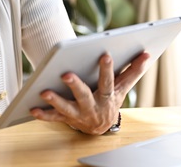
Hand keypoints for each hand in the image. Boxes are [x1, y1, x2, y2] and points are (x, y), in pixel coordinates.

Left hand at [29, 52, 149, 134]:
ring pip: (67, 108)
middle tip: (66, 74)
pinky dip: (44, 114)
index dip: (107, 69)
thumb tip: (146, 54)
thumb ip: (132, 71)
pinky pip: (54, 118)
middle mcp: (93, 107)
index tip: (105, 54)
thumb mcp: (122, 88)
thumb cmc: (109, 100)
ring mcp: (79, 114)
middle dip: (75, 85)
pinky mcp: (66, 119)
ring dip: (55, 100)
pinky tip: (33, 108)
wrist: (101, 127)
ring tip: (44, 92)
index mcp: (107, 97)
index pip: (108, 82)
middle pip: (84, 96)